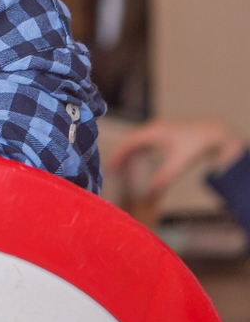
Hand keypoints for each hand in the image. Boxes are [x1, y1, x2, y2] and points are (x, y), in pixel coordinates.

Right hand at [110, 119, 245, 196]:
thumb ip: (164, 178)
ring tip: (121, 167)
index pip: (128, 142)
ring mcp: (157, 128)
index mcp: (153, 132)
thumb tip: (151, 194)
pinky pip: (144, 140)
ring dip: (128, 153)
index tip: (110, 167)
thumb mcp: (179, 163)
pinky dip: (137, 150)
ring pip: (136, 140)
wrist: (212, 132)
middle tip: (112, 170)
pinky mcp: (162, 132)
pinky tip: (136, 161)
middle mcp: (152, 128)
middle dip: (120, 155)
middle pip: (129, 140)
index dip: (118, 154)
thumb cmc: (195, 146)